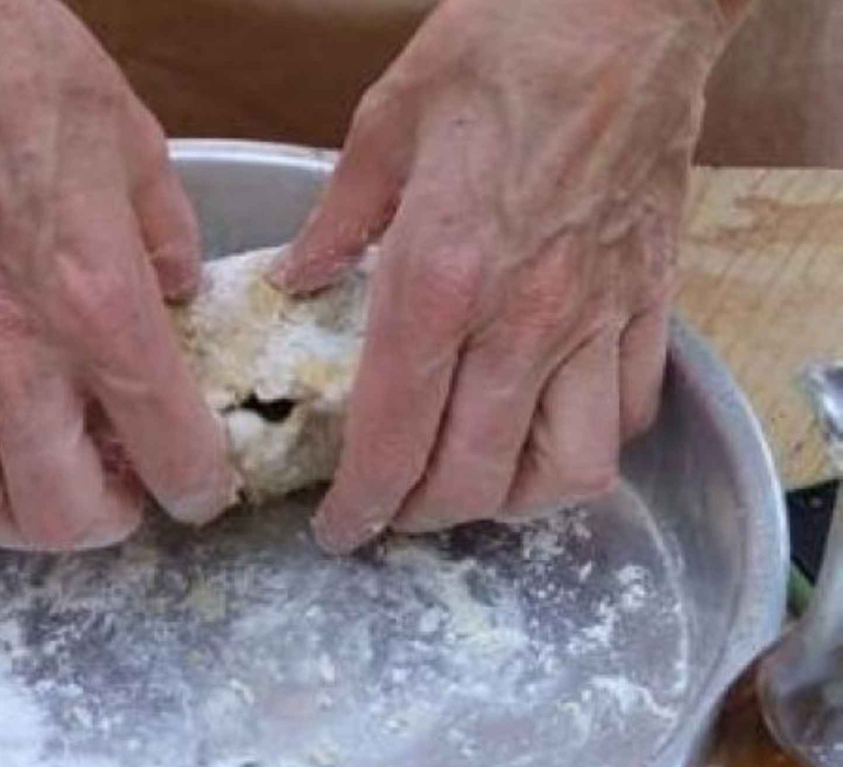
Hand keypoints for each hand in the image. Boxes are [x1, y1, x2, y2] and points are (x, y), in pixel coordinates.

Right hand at [0, 0, 235, 554]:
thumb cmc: (27, 74)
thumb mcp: (140, 151)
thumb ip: (168, 245)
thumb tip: (177, 299)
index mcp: (98, 302)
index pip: (166, 445)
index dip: (198, 489)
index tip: (203, 490)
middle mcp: (13, 348)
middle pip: (60, 506)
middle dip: (108, 522)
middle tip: (123, 495)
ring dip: (15, 530)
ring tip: (43, 506)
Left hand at [271, 0, 742, 551]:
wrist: (631, 4)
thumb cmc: (506, 44)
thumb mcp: (389, 121)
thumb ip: (338, 219)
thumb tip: (301, 279)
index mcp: (439, 278)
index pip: (394, 435)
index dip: (364, 505)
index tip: (342, 531)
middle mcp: (521, 319)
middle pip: (476, 477)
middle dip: (425, 516)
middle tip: (395, 509)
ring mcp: (595, 315)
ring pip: (569, 469)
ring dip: (515, 500)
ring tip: (476, 485)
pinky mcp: (650, 299)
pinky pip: (632, 411)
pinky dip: (593, 444)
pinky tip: (551, 426)